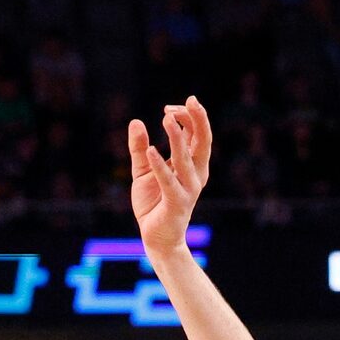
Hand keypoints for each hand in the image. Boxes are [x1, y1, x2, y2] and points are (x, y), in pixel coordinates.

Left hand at [128, 96, 212, 259]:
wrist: (156, 238)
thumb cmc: (153, 203)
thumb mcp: (142, 171)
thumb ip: (139, 148)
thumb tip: (136, 121)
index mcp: (192, 165)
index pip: (196, 134)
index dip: (187, 118)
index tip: (169, 108)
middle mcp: (196, 175)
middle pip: (202, 142)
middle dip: (198, 120)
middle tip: (189, 100)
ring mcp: (188, 189)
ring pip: (187, 159)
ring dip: (178, 138)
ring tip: (166, 119)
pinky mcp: (176, 204)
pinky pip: (169, 182)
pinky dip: (161, 166)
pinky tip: (151, 151)